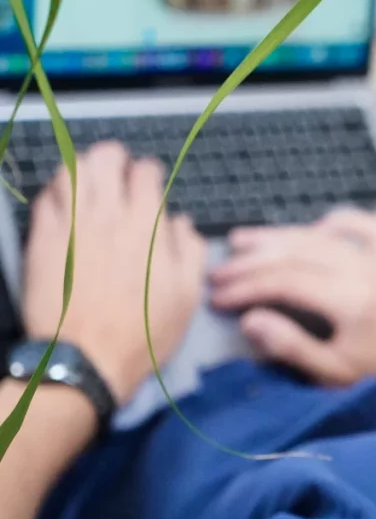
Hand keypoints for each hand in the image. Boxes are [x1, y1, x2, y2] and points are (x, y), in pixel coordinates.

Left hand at [23, 142, 206, 404]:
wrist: (87, 359)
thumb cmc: (142, 334)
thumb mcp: (186, 297)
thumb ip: (190, 252)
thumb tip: (182, 224)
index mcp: (147, 225)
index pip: (146, 172)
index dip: (150, 172)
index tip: (151, 182)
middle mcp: (108, 215)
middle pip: (106, 158)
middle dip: (115, 158)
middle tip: (118, 170)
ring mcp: (71, 224)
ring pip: (71, 169)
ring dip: (83, 167)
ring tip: (89, 179)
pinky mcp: (43, 239)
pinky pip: (46, 196)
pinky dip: (56, 189)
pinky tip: (64, 201)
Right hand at [209, 208, 375, 390]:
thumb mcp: (335, 376)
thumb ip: (292, 347)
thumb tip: (250, 319)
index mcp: (350, 300)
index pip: (285, 280)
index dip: (247, 286)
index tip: (216, 296)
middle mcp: (365, 271)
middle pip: (297, 252)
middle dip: (253, 260)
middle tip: (217, 272)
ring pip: (322, 237)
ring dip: (280, 237)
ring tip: (242, 242)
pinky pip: (367, 228)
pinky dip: (339, 222)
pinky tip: (314, 230)